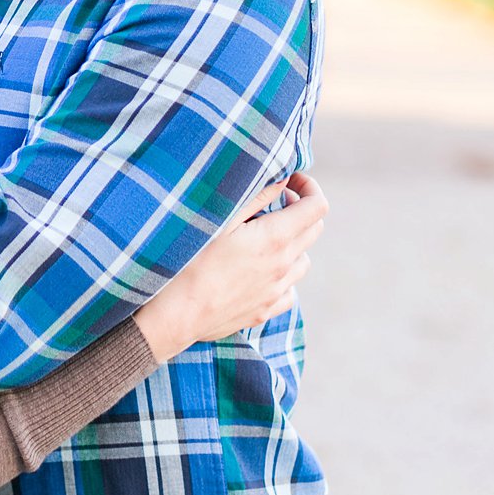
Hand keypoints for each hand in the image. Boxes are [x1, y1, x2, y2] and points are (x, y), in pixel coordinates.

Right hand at [130, 172, 326, 360]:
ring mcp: (276, 291)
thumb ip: (256, 198)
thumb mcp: (219, 220)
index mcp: (274, 238)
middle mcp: (283, 265)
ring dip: (293, 243)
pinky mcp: (266, 311)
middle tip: (275, 203)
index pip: (317, 207)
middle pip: (315, 230)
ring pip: (304, 261)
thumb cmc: (190, 261)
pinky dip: (284, 275)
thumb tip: (282, 180)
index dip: (309, 187)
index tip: (291, 181)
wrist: (176, 314)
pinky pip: (289, 290)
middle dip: (301, 210)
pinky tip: (261, 271)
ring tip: (265, 237)